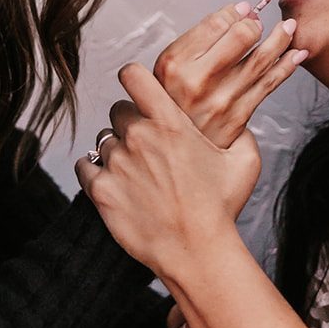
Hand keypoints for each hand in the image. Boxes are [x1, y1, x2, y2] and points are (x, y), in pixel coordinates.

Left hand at [76, 63, 261, 277]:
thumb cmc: (220, 209)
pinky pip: (84, 166)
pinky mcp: (101, 191)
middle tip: (148, 146)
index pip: (133, 75)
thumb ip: (241, 132)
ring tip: (137, 172)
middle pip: (118, 110)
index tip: (138, 89)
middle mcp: (139, 137)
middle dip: (131, 123)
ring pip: (104, 140)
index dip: (134, 78)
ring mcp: (117, 164)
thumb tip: (239, 121)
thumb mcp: (244, 162)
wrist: (197, 252)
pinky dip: (94, 172)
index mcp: (170, 123)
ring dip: (117, 151)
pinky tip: (114, 182)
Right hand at [151, 0, 306, 147]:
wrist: (169, 151)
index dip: (235, 12)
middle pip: (242, 37)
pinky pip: (268, 85)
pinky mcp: (238, 117)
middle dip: (256, 23)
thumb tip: (238, 14)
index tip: (242, 9)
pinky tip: (296, 55)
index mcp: (175, 64)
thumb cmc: (170, 105)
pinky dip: (287, 66)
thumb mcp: (166, 69)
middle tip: (260, 21)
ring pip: (261, 59)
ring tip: (288, 27)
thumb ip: (197, 41)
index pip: (215, 24)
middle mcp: (197, 81)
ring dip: (280, 39)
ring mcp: (221, 100)